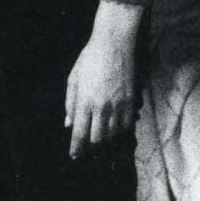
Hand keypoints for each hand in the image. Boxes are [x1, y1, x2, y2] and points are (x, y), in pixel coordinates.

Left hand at [63, 0, 142, 159]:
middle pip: (97, 138)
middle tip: (85, 148)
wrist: (114, 45)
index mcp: (85, 102)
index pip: (80, 133)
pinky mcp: (130, 101)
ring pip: (112, 134)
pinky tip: (113, 129)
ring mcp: (118, 105)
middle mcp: (102, 107)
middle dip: (90, 146)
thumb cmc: (89, 60)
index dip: (77, 148)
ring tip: (98, 139)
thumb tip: (69, 123)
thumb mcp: (73, 79)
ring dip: (104, 140)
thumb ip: (70, 103)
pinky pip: (126, 125)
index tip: (74, 155)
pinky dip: (119, 131)